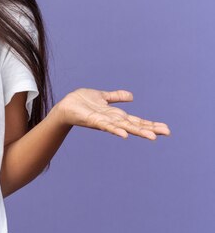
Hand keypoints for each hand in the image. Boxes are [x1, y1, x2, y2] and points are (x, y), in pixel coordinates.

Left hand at [55, 88, 170, 139]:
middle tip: (167, 133)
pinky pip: (106, 126)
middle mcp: (112, 120)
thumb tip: (131, 96)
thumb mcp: (102, 97)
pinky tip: (125, 134)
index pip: (136, 120)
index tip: (166, 129)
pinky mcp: (93, 121)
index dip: (150, 124)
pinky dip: (116, 130)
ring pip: (123, 127)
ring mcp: (104, 122)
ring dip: (137, 131)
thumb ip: (115, 97)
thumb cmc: (81, 103)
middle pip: (134, 125)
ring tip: (152, 136)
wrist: (65, 106)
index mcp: (115, 115)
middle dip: (150, 129)